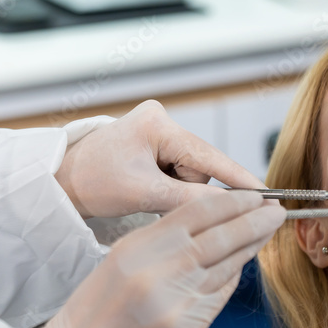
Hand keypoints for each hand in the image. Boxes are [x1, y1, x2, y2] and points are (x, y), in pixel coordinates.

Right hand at [32, 191, 285, 327]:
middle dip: (255, 221)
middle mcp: (160, 273)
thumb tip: (207, 223)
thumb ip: (162, 239)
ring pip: (227, 267)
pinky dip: (232, 280)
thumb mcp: (120, 258)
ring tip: (266, 232)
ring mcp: (176, 305)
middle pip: (222, 237)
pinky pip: (219, 299)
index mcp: (140, 247)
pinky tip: (241, 267)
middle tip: (275, 210)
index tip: (253, 195)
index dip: (232, 201)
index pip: (197, 212)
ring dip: (251, 247)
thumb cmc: (93, 309)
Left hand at [57, 100, 264, 217]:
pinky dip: (166, 188)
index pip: (210, 156)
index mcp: (159, 124)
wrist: (61, 182)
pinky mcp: (152, 144)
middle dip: (184, 190)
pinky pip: (175, 172)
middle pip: (199, 168)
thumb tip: (232, 208)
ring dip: (173, 191)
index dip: (238, 179)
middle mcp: (161, 120)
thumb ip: (190, 199)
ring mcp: (156, 131)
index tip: (267, 196)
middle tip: (155, 200)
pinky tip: (145, 191)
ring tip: (143, 195)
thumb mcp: (144, 193)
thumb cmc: (92, 182)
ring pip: (189, 174)